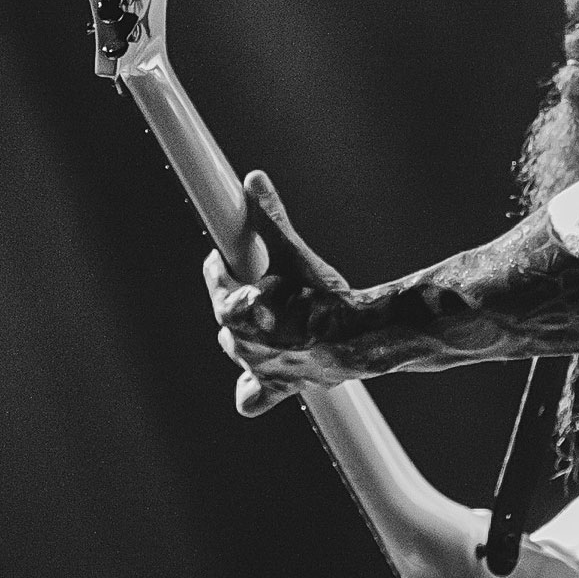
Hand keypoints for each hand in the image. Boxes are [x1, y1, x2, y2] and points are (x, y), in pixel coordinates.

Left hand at [204, 170, 364, 416]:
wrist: (363, 334)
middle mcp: (240, 343)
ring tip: (269, 317)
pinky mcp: (280, 386)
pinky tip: (260, 380)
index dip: (223, 263)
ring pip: (238, 351)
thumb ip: (270, 216)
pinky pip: (252, 398)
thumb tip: (254, 179)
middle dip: (239, 297)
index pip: (216, 278)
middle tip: (260, 281)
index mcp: (234, 309)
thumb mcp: (293, 251)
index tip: (230, 255)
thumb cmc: (326, 293)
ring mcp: (258, 368)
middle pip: (226, 315)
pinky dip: (253, 390)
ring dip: (246, 334)